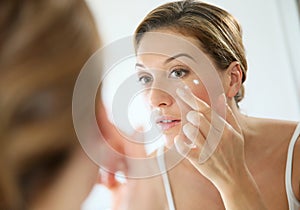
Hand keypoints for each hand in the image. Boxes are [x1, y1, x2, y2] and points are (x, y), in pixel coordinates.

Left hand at [174, 87, 266, 209]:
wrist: (234, 177)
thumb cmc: (234, 152)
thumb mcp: (236, 132)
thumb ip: (227, 114)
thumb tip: (219, 97)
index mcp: (226, 129)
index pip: (206, 109)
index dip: (191, 98)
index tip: (181, 91)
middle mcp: (218, 138)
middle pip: (197, 117)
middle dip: (190, 115)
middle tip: (190, 118)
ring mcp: (208, 150)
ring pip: (190, 129)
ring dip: (186, 128)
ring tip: (190, 132)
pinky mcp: (199, 161)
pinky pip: (184, 147)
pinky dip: (179, 142)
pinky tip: (181, 140)